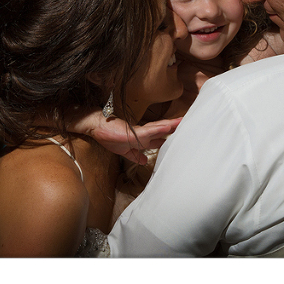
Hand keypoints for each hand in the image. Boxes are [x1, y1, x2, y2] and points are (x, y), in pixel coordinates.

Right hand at [67, 108, 181, 164]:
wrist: (96, 126)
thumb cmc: (108, 137)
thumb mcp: (124, 151)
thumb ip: (135, 156)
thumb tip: (144, 162)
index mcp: (140, 138)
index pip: (158, 138)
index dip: (168, 137)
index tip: (180, 136)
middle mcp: (142, 133)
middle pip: (161, 130)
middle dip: (174, 128)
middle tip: (187, 124)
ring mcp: (138, 131)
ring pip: (158, 127)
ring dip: (170, 125)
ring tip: (182, 121)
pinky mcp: (133, 131)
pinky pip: (149, 131)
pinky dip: (159, 128)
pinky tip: (168, 127)